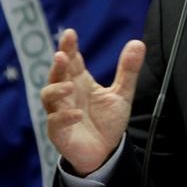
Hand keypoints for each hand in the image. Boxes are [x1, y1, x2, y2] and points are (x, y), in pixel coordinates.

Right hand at [40, 28, 144, 174]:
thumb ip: (128, 70)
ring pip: (48, 96)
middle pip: (56, 74)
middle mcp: (67, 94)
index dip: (68, 47)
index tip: (70, 34)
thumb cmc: (107, 121)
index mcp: (80, 81)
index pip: (71, 60)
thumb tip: (138, 42)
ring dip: (57, 89)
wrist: (105, 152)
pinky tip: (78, 114)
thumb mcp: (121, 93)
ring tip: (71, 86)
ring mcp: (60, 112)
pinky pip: (55, 122)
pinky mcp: (59, 133)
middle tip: (62, 55)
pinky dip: (64, 116)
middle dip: (58, 64)